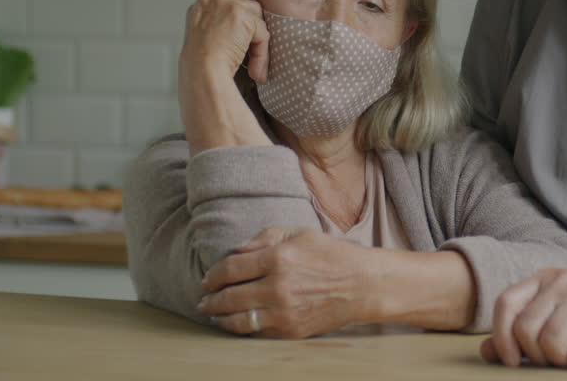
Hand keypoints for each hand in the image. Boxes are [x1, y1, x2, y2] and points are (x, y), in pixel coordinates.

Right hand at [178, 0, 271, 152]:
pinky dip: (262, 53)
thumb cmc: (204, 79)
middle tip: (245, 59)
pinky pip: (264, 32)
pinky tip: (254, 72)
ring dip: (258, 47)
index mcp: (197, 8)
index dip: (242, 19)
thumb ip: (221, 35)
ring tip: (250, 71)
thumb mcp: (209, 51)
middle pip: (248, 4)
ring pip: (257, 20)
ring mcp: (223, 4)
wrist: (202, 83)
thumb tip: (242, 44)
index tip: (242, 44)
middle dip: (253, 30)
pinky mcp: (240, 13)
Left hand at [196, 227, 375, 338]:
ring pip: (237, 320)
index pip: (230, 268)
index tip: (207, 279)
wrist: (363, 285)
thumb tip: (237, 249)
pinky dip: (241, 329)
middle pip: (228, 296)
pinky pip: (256, 333)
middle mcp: (277, 286)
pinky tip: (237, 324)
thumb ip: (266, 237)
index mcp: (278, 258)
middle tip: (203, 301)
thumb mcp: (302, 233)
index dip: (212, 275)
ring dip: (220, 318)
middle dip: (210, 300)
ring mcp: (283, 311)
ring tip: (213, 316)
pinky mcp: (291, 330)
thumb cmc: (333, 256)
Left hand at [480, 269, 566, 368]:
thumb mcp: (551, 323)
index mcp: (546, 278)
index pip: (506, 303)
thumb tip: (486, 350)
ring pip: (550, 345)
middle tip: (557, 358)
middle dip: (537, 355)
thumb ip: (518, 334)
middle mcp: (563, 281)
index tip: (511, 360)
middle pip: (526, 330)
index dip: (501, 336)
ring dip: (563, 360)